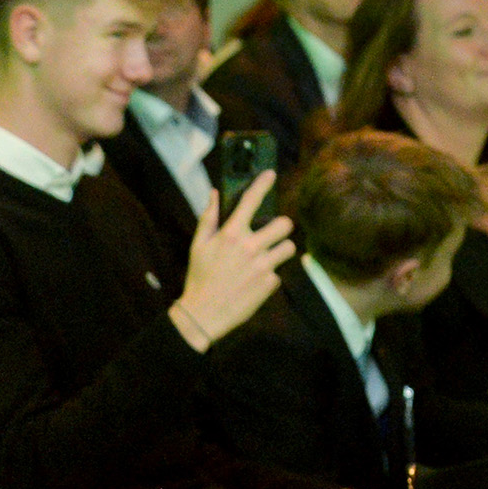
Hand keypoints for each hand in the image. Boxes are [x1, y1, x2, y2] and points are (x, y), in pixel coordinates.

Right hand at [172, 169, 294, 348]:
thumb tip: (214, 194)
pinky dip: (268, 275)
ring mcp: (263, 265)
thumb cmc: (199, 278)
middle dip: (280, 227)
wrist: (204, 314)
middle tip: (271, 234)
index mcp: (230, 235)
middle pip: (284, 224)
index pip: (250, 201)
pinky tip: (253, 282)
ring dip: (280, 250)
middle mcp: (250, 247)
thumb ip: (208, 218)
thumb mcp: (198, 246)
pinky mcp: (270, 283)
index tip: (270, 174)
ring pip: (289, 247)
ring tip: (265, 259)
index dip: (262, 184)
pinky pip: (278, 272)